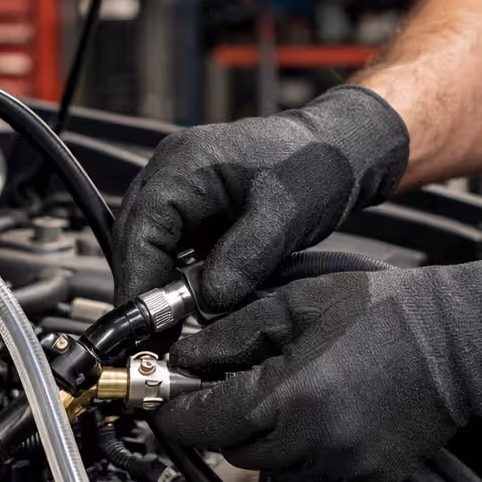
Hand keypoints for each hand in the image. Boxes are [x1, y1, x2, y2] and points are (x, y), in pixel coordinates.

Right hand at [113, 86, 408, 305]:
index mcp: (186, 164)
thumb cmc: (319, 166)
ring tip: (174, 324)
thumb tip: (206, 303)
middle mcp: (174, 170)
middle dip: (144, 285)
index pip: (141, 229)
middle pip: (136, 236)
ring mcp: (183, 185)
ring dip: (160, 281)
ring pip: (152, 242)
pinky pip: (174, 241)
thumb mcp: (284, 218)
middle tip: (156, 335)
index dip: (138, 279)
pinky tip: (193, 300)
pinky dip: (179, 272)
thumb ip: (243, 260)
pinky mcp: (198, 202)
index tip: (145, 324)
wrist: (345, 147)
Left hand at [157, 253, 481, 481]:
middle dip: (219, 417)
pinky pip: (309, 471)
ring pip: (268, 464)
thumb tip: (185, 354)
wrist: (462, 341)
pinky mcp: (366, 478)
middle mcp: (313, 443)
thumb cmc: (387, 311)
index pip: (201, 423)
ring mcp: (342, 467)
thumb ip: (232, 334)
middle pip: (230, 448)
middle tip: (223, 381)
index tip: (161, 396)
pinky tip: (318, 405)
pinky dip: (298, 446)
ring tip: (282, 386)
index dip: (173, 410)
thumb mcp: (296, 302)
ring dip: (258, 434)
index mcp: (289, 397)